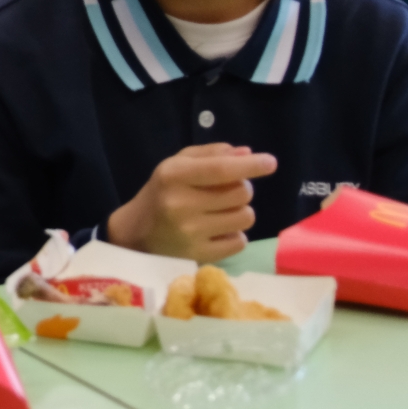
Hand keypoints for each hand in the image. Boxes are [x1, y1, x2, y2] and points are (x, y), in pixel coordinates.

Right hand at [105, 143, 276, 261]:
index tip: (271, 162)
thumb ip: (211, 155)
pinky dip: (234, 235)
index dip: (250, 166)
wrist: (136, 235)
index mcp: (173, 175)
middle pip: (241, 193)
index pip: (221, 169)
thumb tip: (247, 154)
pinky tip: (216, 231)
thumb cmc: (162, 193)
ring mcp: (189, 232)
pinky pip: (239, 242)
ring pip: (245, 218)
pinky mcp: (198, 255)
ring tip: (221, 213)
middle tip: (227, 192)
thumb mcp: (177, 165)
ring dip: (239, 213)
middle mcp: (180, 203)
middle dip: (242, 190)